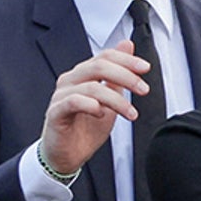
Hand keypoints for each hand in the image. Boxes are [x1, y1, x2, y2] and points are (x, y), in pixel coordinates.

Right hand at [39, 46, 151, 176]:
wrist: (67, 156)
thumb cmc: (85, 129)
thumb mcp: (110, 99)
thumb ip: (117, 75)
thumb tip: (127, 45)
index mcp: (82, 74)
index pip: (105, 56)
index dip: (126, 59)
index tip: (145, 69)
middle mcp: (70, 81)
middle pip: (99, 66)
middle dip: (126, 76)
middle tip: (143, 89)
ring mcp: (61, 95)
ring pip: (92, 86)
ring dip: (117, 100)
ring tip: (130, 113)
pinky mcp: (55, 112)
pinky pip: (74, 101)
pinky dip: (92, 106)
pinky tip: (102, 114)